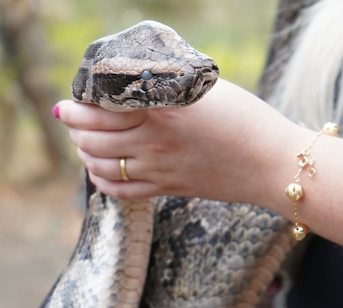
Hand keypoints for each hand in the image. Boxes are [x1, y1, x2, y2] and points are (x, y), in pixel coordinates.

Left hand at [55, 79, 299, 206]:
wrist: (271, 163)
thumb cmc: (246, 118)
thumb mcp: (205, 90)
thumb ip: (167, 86)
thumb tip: (137, 81)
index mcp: (162, 110)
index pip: (101, 108)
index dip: (77, 104)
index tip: (71, 99)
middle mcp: (154, 142)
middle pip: (93, 138)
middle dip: (74, 127)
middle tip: (71, 117)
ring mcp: (159, 170)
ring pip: (102, 166)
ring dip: (84, 153)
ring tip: (83, 143)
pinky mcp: (168, 189)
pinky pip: (122, 192)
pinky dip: (103, 182)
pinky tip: (101, 171)